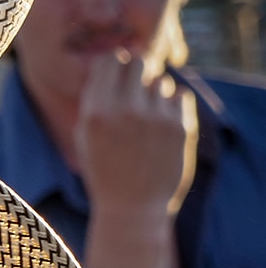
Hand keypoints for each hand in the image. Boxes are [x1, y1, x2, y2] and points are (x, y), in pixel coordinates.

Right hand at [73, 50, 196, 267]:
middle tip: (135, 89)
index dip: (116, 63)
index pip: (111, 60)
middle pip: (138, 62)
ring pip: (160, 82)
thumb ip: (97, 97)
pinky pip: (180, 96)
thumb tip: (116, 60)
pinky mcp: (180, 127)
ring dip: (154, 93)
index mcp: (96, 111)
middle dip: (136, 71)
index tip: (118, 72)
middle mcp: (125, 110)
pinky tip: (162, 126)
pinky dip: (172, 106)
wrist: (132, 207)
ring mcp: (155, 118)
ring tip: (147, 120)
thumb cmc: (105, 168)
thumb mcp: (86, 133)